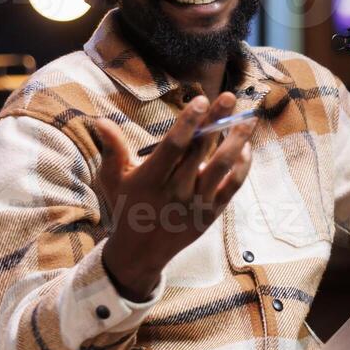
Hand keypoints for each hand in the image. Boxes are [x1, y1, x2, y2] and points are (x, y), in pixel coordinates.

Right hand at [95, 93, 254, 299]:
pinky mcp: (212, 212)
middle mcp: (175, 191)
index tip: (200, 99)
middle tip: (229, 97)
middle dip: (216, 122)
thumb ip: (112, 149)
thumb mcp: (113, 180)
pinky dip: (243, 166)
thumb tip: (101, 120)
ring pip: (222, 167)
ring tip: (249, 119)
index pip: (173, 146)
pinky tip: (246, 147)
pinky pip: (233, 186)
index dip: (188, 122)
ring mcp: (196, 203)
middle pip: (200, 151)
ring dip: (237, 141)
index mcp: (150, 179)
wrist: (140, 252)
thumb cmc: (126, 207)